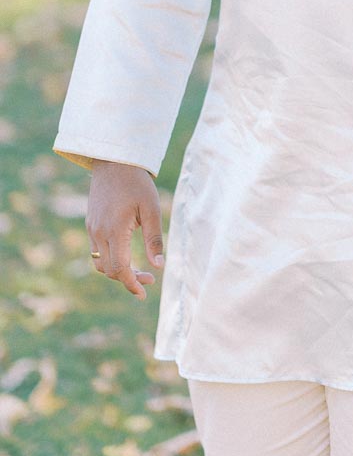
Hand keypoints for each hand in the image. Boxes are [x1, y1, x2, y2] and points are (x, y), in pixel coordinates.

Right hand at [85, 161, 164, 299]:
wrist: (114, 162)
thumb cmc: (137, 184)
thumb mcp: (152, 209)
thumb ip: (154, 238)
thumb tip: (158, 266)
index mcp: (115, 230)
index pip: (119, 268)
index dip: (131, 284)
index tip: (144, 293)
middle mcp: (99, 232)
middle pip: (109, 270)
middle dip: (128, 279)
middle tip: (150, 279)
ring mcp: (92, 229)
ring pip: (100, 262)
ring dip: (118, 271)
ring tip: (139, 270)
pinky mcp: (91, 224)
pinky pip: (97, 250)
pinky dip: (110, 259)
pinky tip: (126, 256)